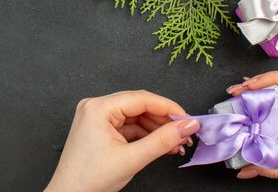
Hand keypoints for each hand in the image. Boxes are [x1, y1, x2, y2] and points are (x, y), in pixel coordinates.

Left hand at [44, 90, 199, 191]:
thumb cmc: (89, 179)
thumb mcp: (132, 158)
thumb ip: (163, 140)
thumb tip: (186, 125)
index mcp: (98, 108)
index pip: (141, 99)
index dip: (168, 108)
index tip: (188, 118)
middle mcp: (95, 107)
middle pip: (139, 106)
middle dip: (163, 121)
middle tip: (185, 133)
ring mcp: (96, 117)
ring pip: (135, 117)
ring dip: (156, 130)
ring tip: (176, 144)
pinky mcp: (99, 129)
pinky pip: (127, 126)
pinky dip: (144, 136)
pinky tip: (161, 146)